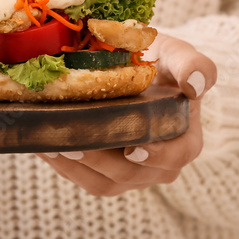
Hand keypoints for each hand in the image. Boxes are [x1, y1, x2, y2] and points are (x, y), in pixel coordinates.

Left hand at [37, 33, 215, 195]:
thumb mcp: (178, 56)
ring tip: (48, 143)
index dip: (158, 154)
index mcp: (183, 138)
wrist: (138, 71)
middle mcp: (159, 164)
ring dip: (74, 166)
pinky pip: (84, 179)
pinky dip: (62, 166)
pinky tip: (42, 145)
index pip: (176, 155)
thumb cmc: (160, 64)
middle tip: (70, 142)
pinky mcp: (105, 174)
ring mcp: (131, 174)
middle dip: (99, 159)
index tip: (133, 148)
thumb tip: (196, 84)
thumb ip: (193, 64)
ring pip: (103, 182)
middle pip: (130, 172)